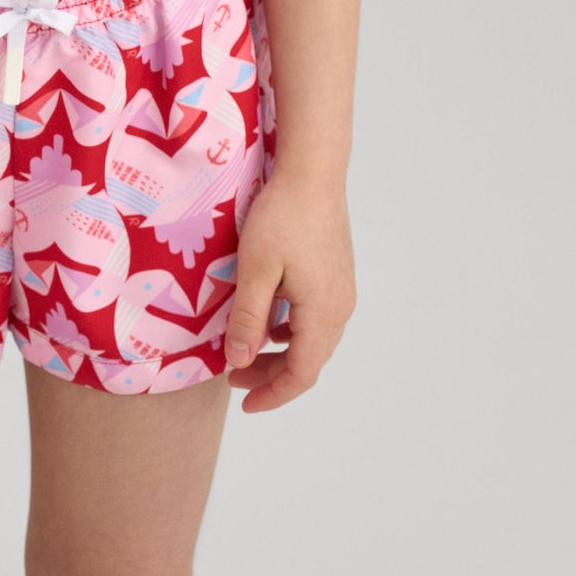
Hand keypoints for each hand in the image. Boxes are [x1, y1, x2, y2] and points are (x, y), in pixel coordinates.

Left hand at [223, 170, 355, 412]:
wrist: (313, 172)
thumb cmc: (282, 216)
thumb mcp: (255, 269)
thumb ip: (248, 319)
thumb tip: (239, 363)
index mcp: (322, 313)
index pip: (301, 374)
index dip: (273, 393)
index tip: (244, 403)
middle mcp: (340, 308)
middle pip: (309, 360)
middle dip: (271, 375)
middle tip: (233, 376)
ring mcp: (342, 291)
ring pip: (313, 340)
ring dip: (281, 352)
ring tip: (245, 351)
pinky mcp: (337, 275)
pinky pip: (316, 318)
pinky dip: (291, 330)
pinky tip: (268, 320)